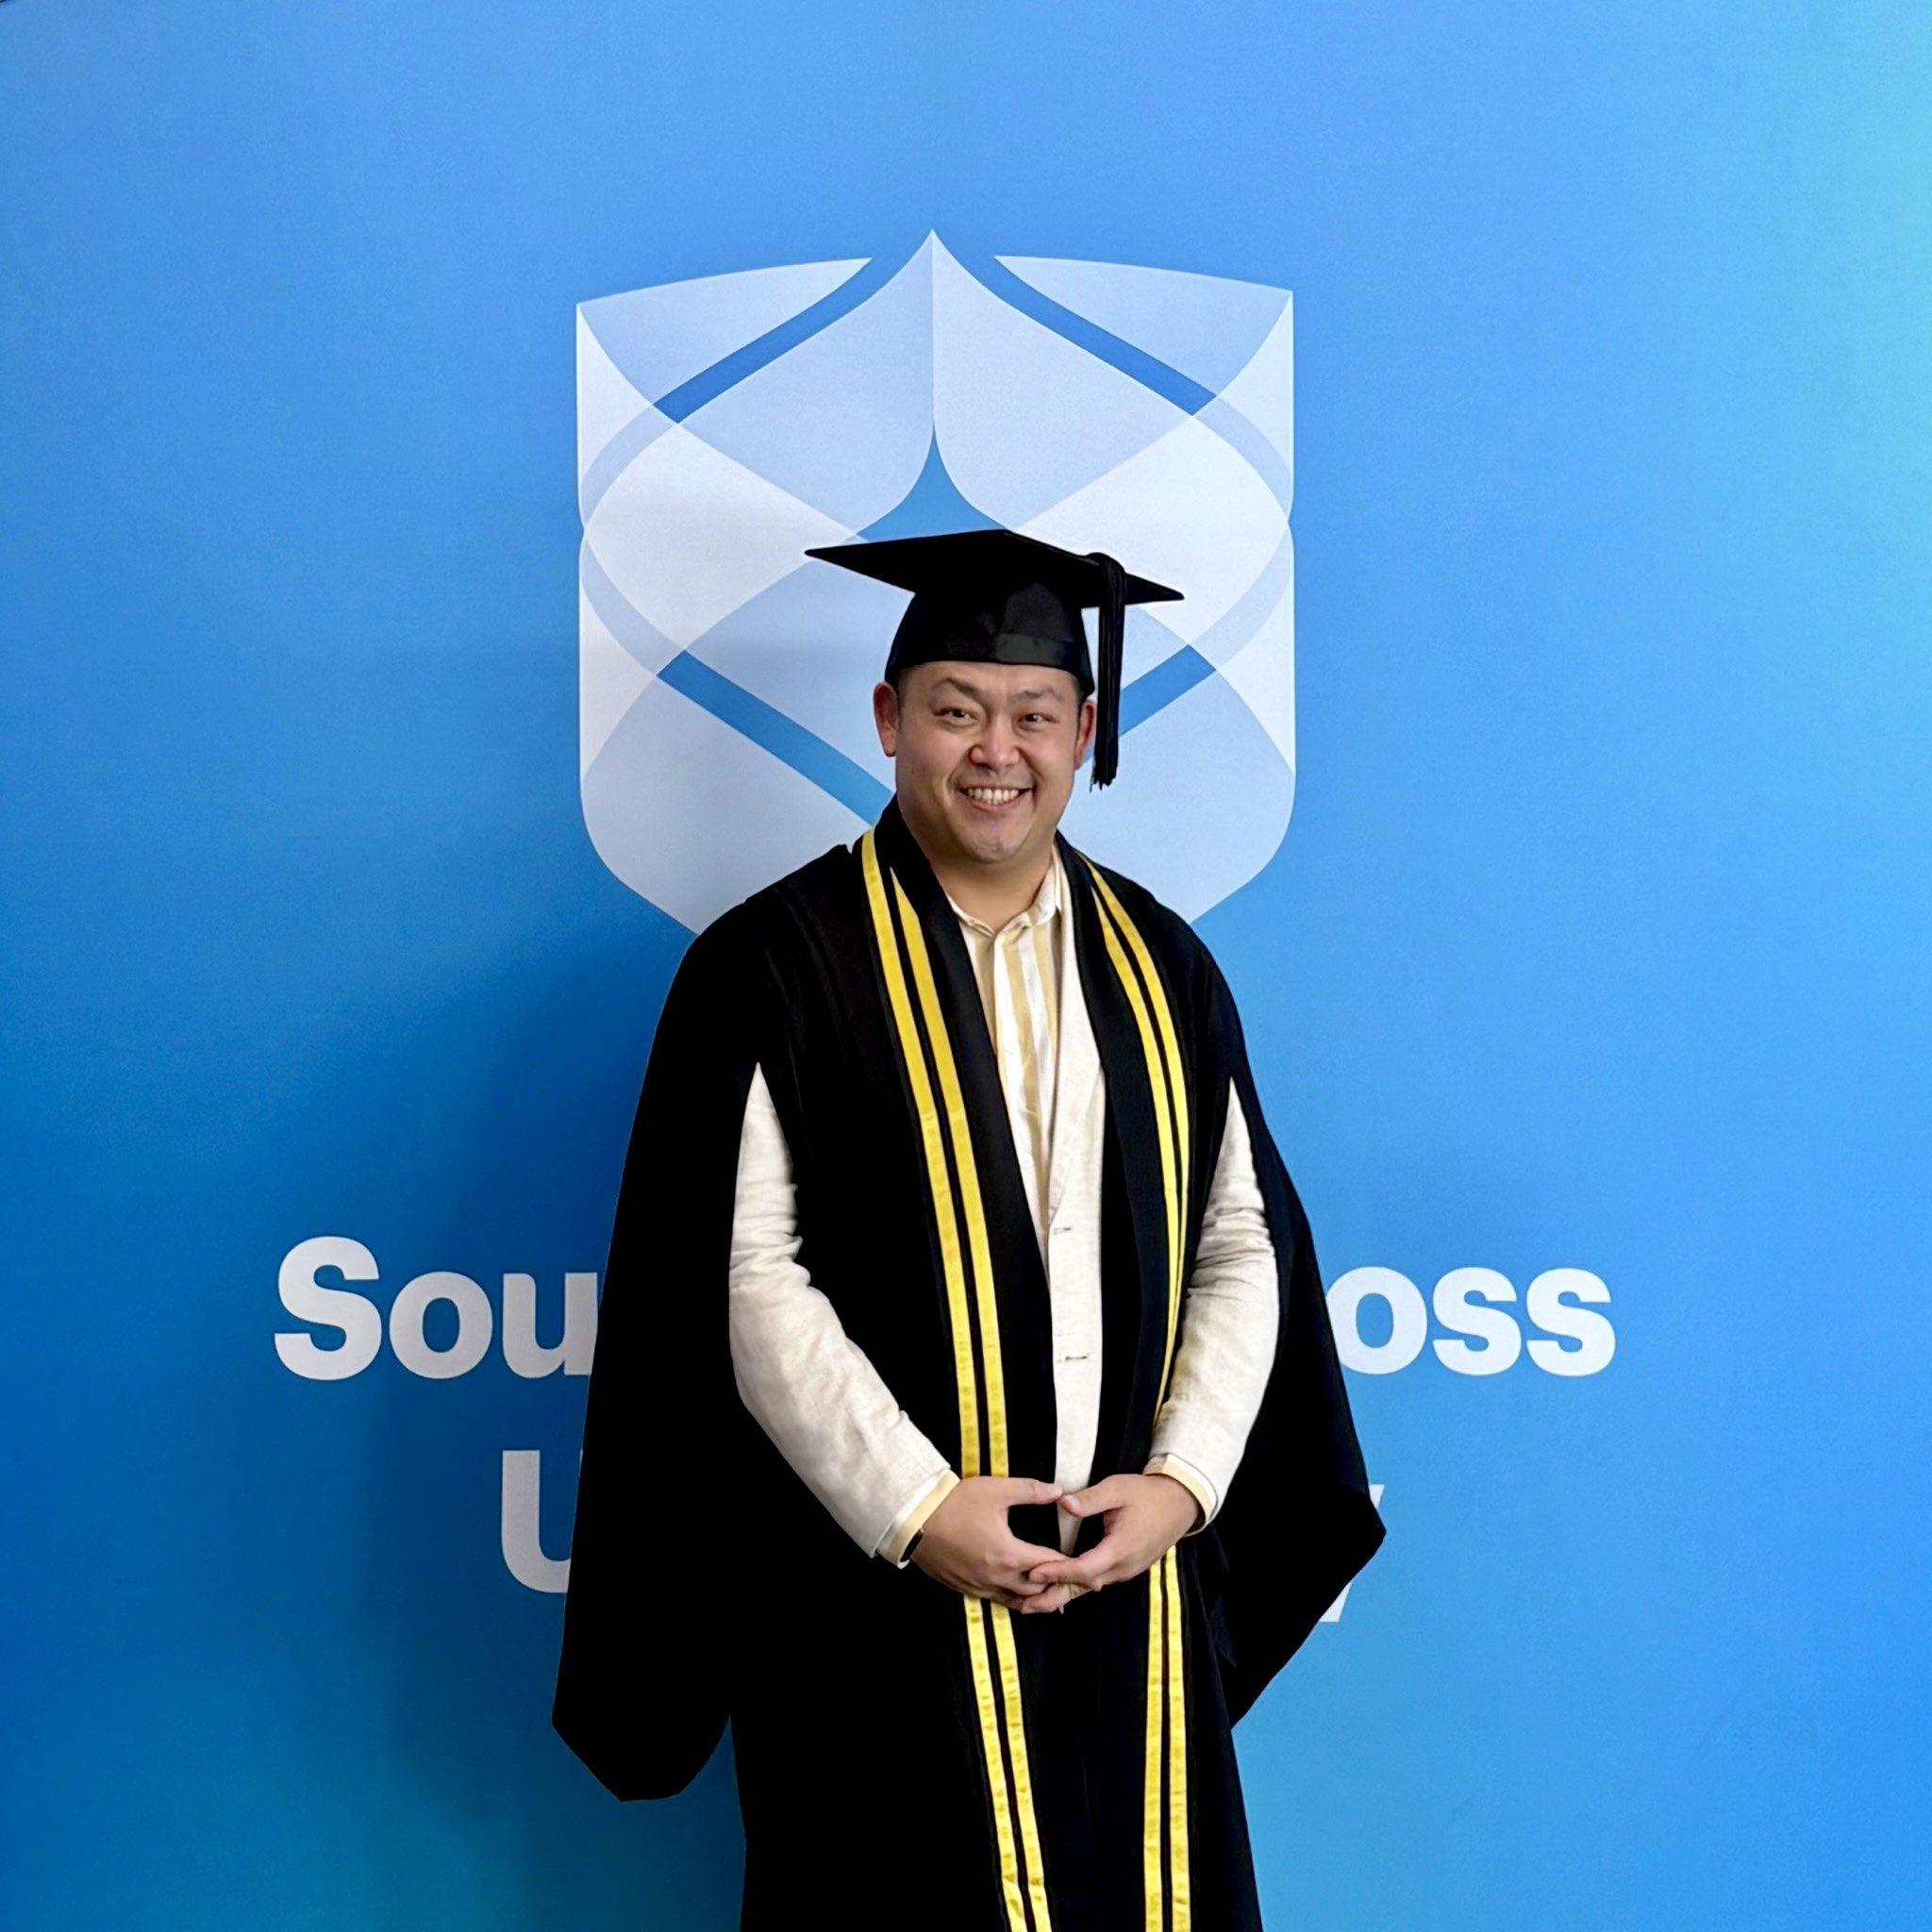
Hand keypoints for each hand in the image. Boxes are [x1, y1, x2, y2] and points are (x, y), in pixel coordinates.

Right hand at [910, 1476, 1068, 1609]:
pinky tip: (1021, 1596)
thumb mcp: (996, 1490)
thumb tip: (1058, 1491)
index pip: (1049, 1565)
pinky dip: (1015, 1600)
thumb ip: (1030, 1491)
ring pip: (1018, 1601)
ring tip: (1056, 1597)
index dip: (1072, 1569)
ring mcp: (980, 1585)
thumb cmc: (955, 1503)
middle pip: (1037, 1590)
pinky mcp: (965, 1587)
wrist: (915, 1520)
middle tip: (1078, 1585)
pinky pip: (997, 1601)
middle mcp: (997, 1576)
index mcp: (1008, 1553)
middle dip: (1059, 1587)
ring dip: (1038, 1599)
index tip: (1090, 1572)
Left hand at [1015, 1473, 1202, 1613]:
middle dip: (1053, 1596)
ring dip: (1062, 1593)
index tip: (1032, 1572)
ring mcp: (1126, 1571)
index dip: (1056, 1572)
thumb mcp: (1117, 1489)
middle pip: (1083, 1587)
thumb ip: (1090, 1499)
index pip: (1082, 1568)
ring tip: (1034, 1600)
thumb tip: (1064, 1504)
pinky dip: (1076, 1587)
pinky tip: (1060, 1588)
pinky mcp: (1126, 1569)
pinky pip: (1097, 1582)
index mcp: (1120, 1549)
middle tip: (1023, 1604)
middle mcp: (1123, 1567)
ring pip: (1090, 1588)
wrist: (1178, 1504)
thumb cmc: (1147, 1494)